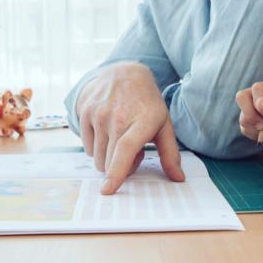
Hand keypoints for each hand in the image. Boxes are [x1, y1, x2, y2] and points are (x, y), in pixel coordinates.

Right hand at [76, 62, 184, 194]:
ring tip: (119, 137)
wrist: (124, 73)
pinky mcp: (84, 112)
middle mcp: (117, 117)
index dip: (117, 172)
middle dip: (120, 165)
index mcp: (141, 121)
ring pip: (97, 157)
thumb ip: (170, 153)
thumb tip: (178, 179)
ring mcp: (98, 114)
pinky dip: (97, 146)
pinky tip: (106, 129)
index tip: (108, 189)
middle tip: (131, 148)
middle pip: (109, 162)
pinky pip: (87, 147)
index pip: (125, 151)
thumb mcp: (164, 124)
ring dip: (108, 156)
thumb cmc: (146, 103)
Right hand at [235, 82, 262, 146]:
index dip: (258, 102)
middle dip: (251, 115)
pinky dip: (255, 133)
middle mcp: (255, 95)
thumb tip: (259, 103)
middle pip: (241, 97)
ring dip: (256, 127)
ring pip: (242, 116)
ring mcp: (249, 107)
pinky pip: (244, 127)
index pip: (256, 89)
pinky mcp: (245, 120)